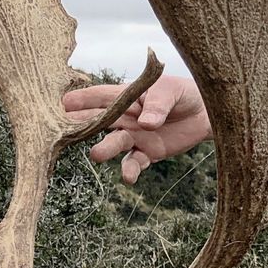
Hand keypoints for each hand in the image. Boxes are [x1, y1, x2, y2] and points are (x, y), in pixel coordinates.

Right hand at [63, 74, 210, 183]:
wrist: (207, 114)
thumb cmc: (184, 94)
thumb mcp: (172, 91)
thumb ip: (158, 105)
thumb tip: (146, 123)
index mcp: (127, 96)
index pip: (99, 96)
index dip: (81, 100)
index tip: (61, 105)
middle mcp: (125, 117)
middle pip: (99, 122)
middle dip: (81, 126)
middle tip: (63, 133)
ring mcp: (135, 136)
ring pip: (114, 143)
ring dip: (105, 149)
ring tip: (96, 155)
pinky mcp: (148, 152)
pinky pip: (134, 163)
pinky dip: (130, 170)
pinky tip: (128, 177)